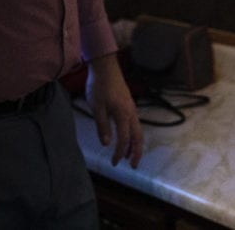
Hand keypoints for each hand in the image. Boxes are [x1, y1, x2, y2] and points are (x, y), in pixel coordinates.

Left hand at [85, 52, 143, 168]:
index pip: (124, 139)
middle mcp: (131, 113)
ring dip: (135, 144)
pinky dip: (133, 135)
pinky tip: (126, 138)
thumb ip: (102, 126)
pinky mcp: (129, 105)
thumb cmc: (99, 86)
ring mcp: (132, 108)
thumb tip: (106, 144)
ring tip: (129, 156)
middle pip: (138, 137)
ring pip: (138, 130)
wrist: (105, 67)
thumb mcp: (97, 107)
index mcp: (123, 114)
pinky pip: (134, 124)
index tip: (113, 163)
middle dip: (136, 153)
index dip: (119, 153)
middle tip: (132, 166)